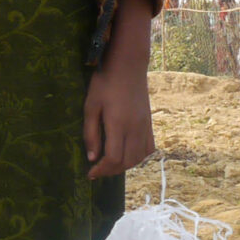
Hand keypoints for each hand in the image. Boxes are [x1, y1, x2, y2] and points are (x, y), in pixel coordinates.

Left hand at [84, 0, 157, 177]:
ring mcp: (145, 126)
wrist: (129, 65)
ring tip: (110, 164)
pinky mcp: (149, 123)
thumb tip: (92, 157)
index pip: (113, 158)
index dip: (101, 170)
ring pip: (139, 158)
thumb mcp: (91, 106)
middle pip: (126, 162)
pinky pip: (148, 148)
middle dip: (110, 171)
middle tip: (97, 170)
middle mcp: (135, 128)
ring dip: (124, 166)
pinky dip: (138, 157)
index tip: (90, 173)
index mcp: (118, 124)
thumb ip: (91, 133)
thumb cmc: (105, 83)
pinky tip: (127, 155)